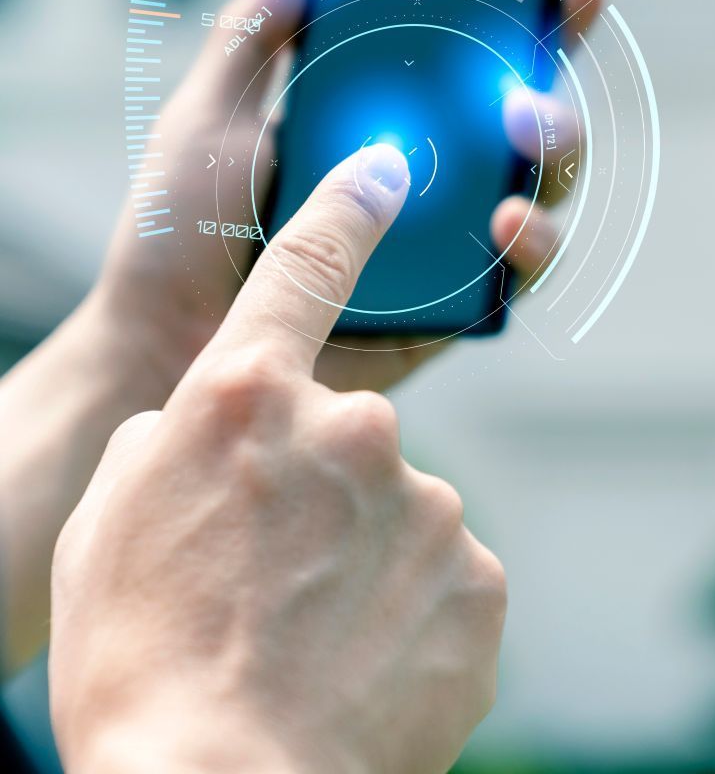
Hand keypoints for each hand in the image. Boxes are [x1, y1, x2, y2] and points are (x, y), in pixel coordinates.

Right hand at [50, 144, 504, 773]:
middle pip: (348, 441)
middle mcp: (357, 429)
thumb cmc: (142, 662)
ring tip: (304, 646)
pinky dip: (408, 617)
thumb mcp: (109, 527)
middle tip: (265, 587)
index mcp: (246, 400)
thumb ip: (173, 445)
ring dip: (362, 567)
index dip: (348, 210)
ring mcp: (430, 502)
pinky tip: (357, 670)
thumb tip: (208, 430)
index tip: (390, 166)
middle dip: (319, 498)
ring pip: (400, 517)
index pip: (306, 268)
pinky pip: (442, 578)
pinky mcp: (482, 577)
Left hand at [93, 0, 606, 399]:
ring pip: (545, 186)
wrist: (166, 341)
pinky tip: (505, 221)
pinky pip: (522, 270)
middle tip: (524, 82)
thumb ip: (256, 30)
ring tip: (522, 133)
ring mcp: (455, 236)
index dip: (537, 14)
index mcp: (390, 115)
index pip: (481, 54)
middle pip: (532, 116)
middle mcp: (438, 172)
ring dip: (555, 154)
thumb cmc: (180, 233)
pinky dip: (531, 242)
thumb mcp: (210, 112)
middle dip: (555, 83)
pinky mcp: (460, 303)